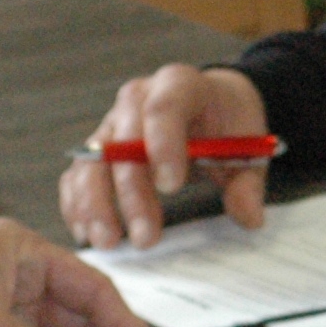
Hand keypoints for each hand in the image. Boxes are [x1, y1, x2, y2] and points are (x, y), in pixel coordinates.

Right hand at [59, 63, 271, 247]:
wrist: (213, 104)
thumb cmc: (228, 123)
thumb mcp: (249, 146)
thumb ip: (247, 182)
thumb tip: (249, 217)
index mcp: (179, 85)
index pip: (163, 109)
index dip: (163, 146)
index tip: (171, 187)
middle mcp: (137, 99)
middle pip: (123, 142)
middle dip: (131, 193)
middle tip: (145, 236)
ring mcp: (113, 122)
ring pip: (92, 160)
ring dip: (94, 203)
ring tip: (108, 241)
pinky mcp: (99, 147)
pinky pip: (78, 173)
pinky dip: (76, 203)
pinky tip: (84, 233)